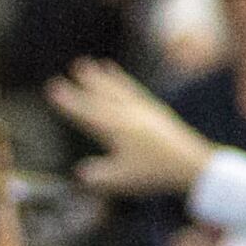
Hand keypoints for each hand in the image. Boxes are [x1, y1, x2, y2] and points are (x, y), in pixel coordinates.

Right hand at [47, 59, 215, 198]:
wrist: (192, 165)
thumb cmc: (154, 174)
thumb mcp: (120, 180)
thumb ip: (96, 176)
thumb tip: (80, 171)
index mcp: (116, 130)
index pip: (86, 113)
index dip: (68, 102)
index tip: (53, 88)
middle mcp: (129, 115)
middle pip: (104, 96)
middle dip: (87, 83)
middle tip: (75, 66)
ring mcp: (145, 111)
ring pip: (120, 90)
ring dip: (106, 78)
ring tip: (94, 64)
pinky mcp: (157, 112)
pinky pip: (136, 92)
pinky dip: (124, 83)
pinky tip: (118, 78)